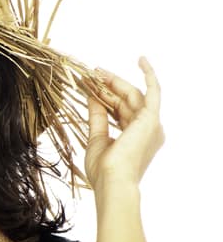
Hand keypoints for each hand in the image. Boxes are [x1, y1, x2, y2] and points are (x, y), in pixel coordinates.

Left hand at [85, 57, 164, 192]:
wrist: (112, 181)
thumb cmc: (104, 169)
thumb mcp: (97, 138)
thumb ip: (97, 117)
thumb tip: (92, 96)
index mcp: (136, 136)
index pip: (120, 110)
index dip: (105, 96)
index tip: (88, 85)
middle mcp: (148, 129)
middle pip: (126, 100)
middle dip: (108, 85)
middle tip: (92, 73)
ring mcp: (151, 124)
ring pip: (132, 95)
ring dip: (115, 82)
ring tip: (96, 71)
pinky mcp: (151, 119)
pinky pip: (153, 91)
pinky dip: (148, 75)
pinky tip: (141, 60)